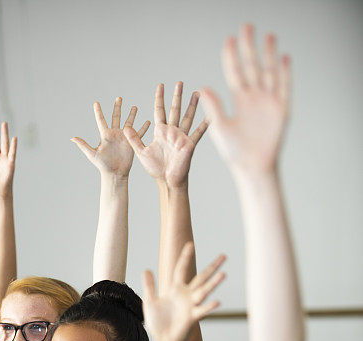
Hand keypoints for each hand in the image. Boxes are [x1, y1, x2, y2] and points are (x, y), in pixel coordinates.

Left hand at [72, 97, 149, 177]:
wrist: (114, 174)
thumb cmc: (102, 165)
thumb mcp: (92, 154)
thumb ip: (83, 145)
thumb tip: (72, 138)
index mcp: (105, 135)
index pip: (101, 120)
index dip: (98, 112)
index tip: (96, 103)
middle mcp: (114, 134)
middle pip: (116, 117)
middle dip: (117, 107)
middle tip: (118, 98)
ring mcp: (123, 137)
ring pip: (128, 122)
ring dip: (131, 114)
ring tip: (134, 107)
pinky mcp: (131, 143)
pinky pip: (138, 133)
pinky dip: (143, 128)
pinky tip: (147, 121)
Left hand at [124, 83, 207, 187]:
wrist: (168, 181)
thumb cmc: (156, 169)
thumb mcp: (142, 152)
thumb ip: (134, 139)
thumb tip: (125, 127)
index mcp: (161, 131)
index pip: (160, 110)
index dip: (159, 98)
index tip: (160, 85)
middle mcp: (172, 131)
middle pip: (175, 110)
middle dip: (177, 96)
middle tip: (179, 82)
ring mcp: (182, 137)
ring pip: (187, 117)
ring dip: (192, 105)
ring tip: (197, 92)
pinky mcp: (189, 144)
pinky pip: (198, 133)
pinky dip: (205, 125)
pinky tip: (211, 116)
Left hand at [142, 243, 225, 340]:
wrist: (162, 340)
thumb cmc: (157, 323)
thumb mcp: (150, 301)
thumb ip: (149, 286)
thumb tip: (146, 269)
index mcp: (176, 290)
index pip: (181, 269)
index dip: (185, 257)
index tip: (191, 244)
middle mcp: (186, 295)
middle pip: (201, 277)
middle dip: (212, 267)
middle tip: (224, 256)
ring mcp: (191, 306)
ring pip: (204, 291)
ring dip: (214, 283)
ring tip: (224, 274)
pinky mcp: (192, 317)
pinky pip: (202, 311)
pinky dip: (209, 307)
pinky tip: (218, 302)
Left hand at [200, 24, 289, 174]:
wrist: (252, 167)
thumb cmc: (234, 151)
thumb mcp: (220, 128)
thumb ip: (213, 107)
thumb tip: (202, 88)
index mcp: (239, 100)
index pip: (235, 72)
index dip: (233, 57)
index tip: (229, 40)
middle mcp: (254, 97)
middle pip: (252, 67)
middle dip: (250, 48)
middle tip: (247, 27)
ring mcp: (269, 101)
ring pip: (269, 72)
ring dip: (269, 55)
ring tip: (268, 36)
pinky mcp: (281, 109)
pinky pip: (284, 87)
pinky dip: (284, 74)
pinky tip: (283, 58)